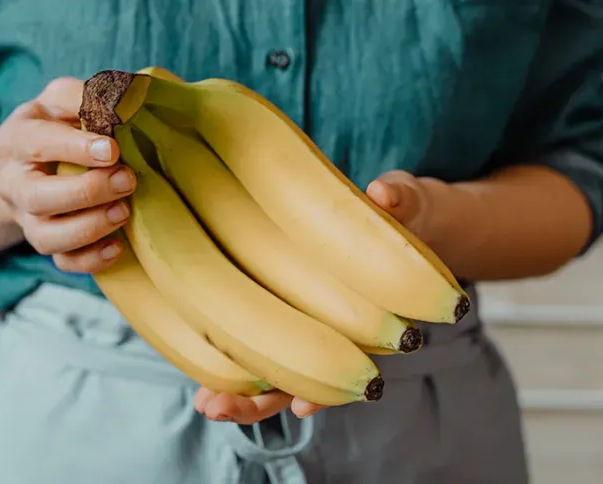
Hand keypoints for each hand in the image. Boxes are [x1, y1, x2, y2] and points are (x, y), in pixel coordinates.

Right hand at [0, 77, 136, 272]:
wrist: (28, 162)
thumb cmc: (55, 124)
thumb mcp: (62, 98)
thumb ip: (86, 95)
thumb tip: (127, 98)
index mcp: (15, 139)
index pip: (37, 143)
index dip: (74, 148)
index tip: (112, 149)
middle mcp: (12, 183)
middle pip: (38, 197)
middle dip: (86, 192)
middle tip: (127, 180)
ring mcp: (26, 218)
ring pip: (47, 237)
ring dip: (89, 228)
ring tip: (125, 211)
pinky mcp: (45, 242)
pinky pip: (62, 262)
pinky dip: (90, 260)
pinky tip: (118, 247)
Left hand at [189, 171, 443, 424]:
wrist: (396, 214)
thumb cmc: (403, 211)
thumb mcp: (410, 201)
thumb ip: (401, 199)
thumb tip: (383, 194)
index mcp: (369, 316)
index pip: (344, 363)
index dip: (324, 388)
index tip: (301, 405)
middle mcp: (331, 327)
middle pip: (296, 379)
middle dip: (257, 401)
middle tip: (218, 408)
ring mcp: (300, 316)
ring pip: (266, 366)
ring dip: (233, 388)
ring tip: (202, 402)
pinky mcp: (272, 294)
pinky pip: (246, 332)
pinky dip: (222, 348)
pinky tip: (193, 361)